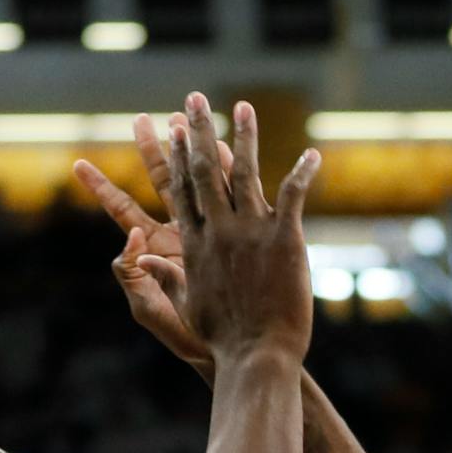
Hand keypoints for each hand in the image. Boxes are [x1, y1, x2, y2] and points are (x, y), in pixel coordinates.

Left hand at [74, 112, 227, 369]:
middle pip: (161, 182)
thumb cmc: (185, 334)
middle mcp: (178, 231)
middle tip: (142, 119)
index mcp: (152, 247)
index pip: (122, 210)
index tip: (79, 163)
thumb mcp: (150, 307)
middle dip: (152, 150)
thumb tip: (130, 238)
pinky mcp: (234, 233)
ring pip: (196, 180)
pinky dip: (227, 171)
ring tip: (182, 120)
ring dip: (191, 151)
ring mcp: (207, 229)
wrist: (232, 345)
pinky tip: (227, 148)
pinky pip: (229, 196)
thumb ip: (133, 274)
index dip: (101, 188)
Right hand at [154, 92, 318, 364]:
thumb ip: (161, 277)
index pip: (179, 189)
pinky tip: (313, 154)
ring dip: (244, 137)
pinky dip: (302, 173)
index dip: (175, 155)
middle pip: (204, 171)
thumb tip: (138, 257)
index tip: (169, 127)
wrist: (256, 354)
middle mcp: (218, 229)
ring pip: (244, 173)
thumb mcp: (181, 307)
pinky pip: (293, 196)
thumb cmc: (218, 339)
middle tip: (194, 98)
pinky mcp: (285, 239)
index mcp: (192, 243)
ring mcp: (251, 231)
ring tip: (245, 107)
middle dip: (198, 130)